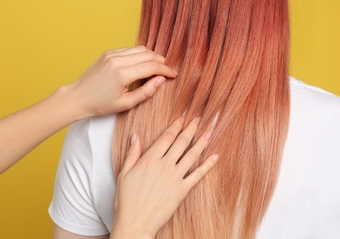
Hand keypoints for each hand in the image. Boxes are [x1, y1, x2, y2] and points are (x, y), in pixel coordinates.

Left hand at [67, 46, 176, 118]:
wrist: (79, 96)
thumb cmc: (101, 104)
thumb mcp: (126, 104)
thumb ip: (146, 92)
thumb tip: (161, 80)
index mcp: (122, 74)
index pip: (152, 66)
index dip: (166, 70)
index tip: (173, 75)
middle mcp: (118, 60)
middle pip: (148, 55)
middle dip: (161, 61)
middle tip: (167, 71)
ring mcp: (112, 54)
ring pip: (140, 49)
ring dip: (152, 56)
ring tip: (157, 67)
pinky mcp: (108, 52)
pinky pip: (130, 50)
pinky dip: (140, 55)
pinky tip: (143, 64)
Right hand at [111, 117, 218, 238]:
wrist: (135, 222)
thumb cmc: (127, 200)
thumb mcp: (124, 173)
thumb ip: (132, 154)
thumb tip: (135, 136)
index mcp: (149, 159)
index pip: (166, 137)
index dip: (176, 126)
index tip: (182, 118)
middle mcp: (164, 165)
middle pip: (181, 142)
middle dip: (190, 129)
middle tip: (198, 118)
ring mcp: (174, 177)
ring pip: (191, 155)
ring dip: (201, 142)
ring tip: (209, 131)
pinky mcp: (182, 190)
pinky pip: (197, 175)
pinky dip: (207, 165)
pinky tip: (215, 157)